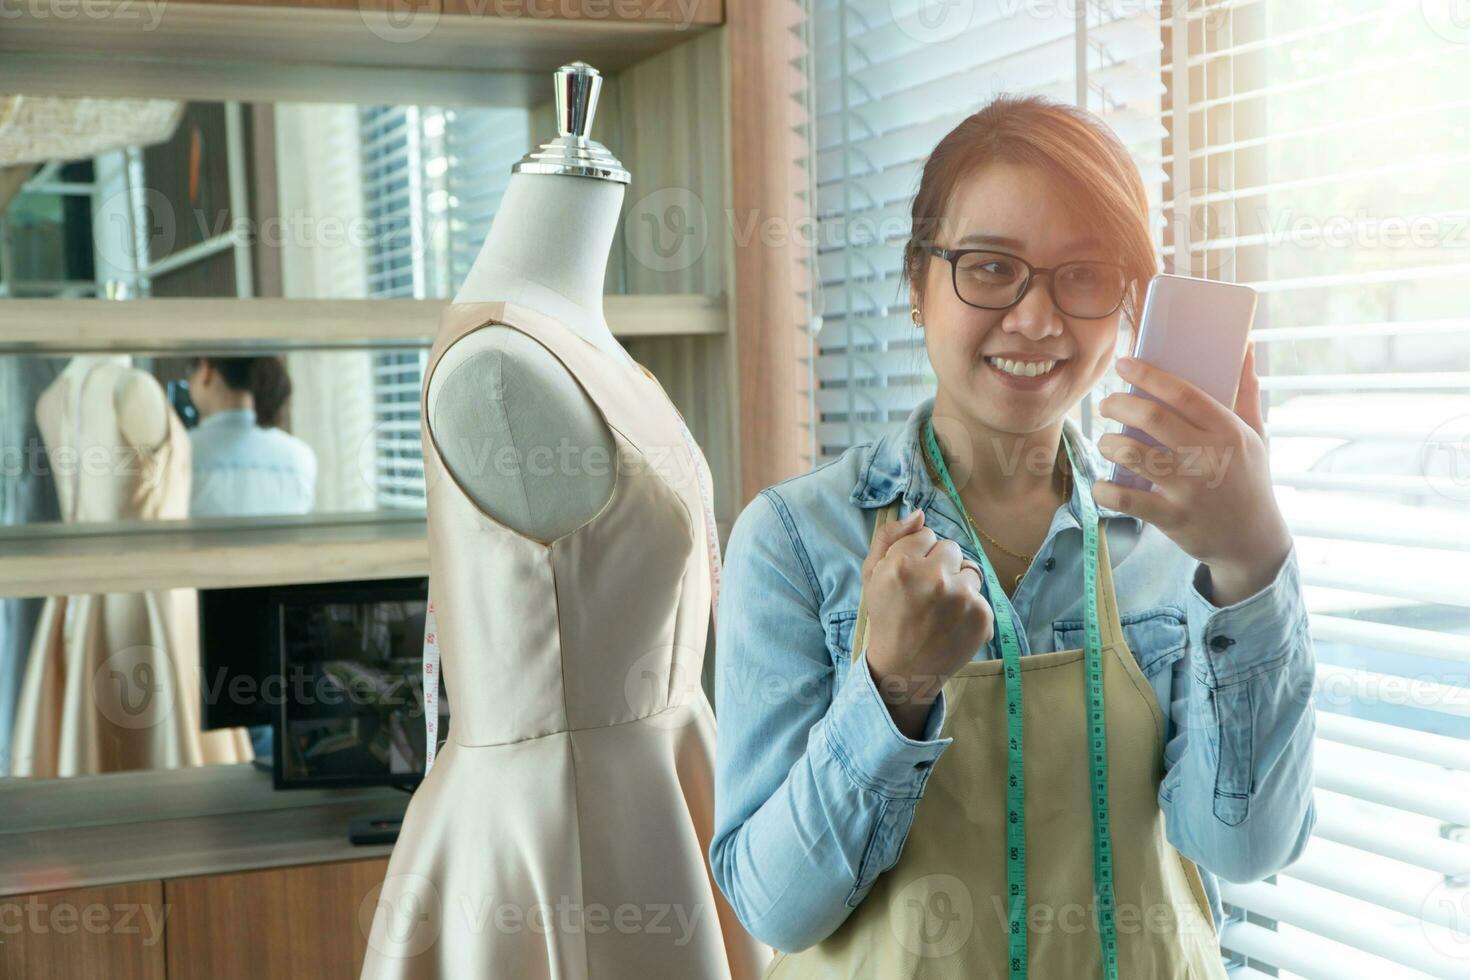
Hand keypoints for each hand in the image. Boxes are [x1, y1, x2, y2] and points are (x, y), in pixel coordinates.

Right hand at [861, 508, 991, 734]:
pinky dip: (969, 607)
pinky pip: (980, 594)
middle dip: (940, 566)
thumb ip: (888, 537)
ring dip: (957, 584)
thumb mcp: (872, 575)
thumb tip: (919, 514)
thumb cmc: (886, 617)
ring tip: (940, 609)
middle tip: (926, 594)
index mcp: (902, 565)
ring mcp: (962, 598)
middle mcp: (934, 578)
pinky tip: (952, 623)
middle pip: (950, 548)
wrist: (904, 669)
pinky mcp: (983, 616)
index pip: (926, 534)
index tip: (911, 577)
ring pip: (969, 570)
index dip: (917, 555)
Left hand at [1095, 341, 1291, 604]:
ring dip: (1109, 443)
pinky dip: (1105, 489)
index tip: (1124, 364)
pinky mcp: (1171, 517)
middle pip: (1152, 419)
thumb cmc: (1249, 480)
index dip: (1149, 376)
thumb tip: (1244, 346)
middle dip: (1118, 405)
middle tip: (1107, 405)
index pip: (1183, 394)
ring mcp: (1188, 489)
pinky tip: (1102, 482)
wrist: (1252, 540)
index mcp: (1227, 431)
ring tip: (1106, 442)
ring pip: (1133, 454)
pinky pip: (1127, 499)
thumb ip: (1245, 391)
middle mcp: (1208, 457)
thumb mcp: (1255, 435)